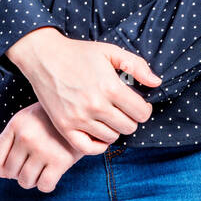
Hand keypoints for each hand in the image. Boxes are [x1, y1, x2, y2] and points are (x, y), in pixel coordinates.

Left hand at [0, 102, 105, 191]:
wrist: (82, 112)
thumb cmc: (51, 120)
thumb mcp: (27, 119)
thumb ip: (12, 139)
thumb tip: (2, 173)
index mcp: (16, 124)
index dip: (1, 169)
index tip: (10, 170)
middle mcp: (27, 137)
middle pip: (10, 172)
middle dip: (19, 174)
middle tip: (32, 167)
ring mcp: (43, 149)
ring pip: (25, 181)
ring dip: (32, 181)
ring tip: (41, 171)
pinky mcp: (61, 160)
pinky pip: (44, 186)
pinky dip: (46, 186)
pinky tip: (52, 176)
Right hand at [4, 27, 159, 153]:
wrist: (44, 57)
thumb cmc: (79, 53)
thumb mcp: (110, 51)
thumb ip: (136, 65)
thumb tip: (156, 83)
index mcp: (110, 87)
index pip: (142, 113)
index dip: (144, 109)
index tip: (137, 104)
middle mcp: (96, 105)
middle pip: (129, 127)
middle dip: (130, 118)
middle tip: (122, 109)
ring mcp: (79, 118)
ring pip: (111, 138)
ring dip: (114, 129)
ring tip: (108, 116)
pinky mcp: (64, 127)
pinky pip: (89, 149)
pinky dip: (98, 144)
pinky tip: (98, 132)